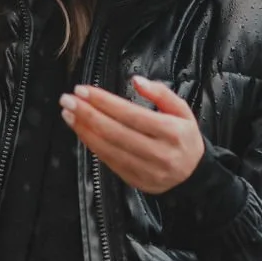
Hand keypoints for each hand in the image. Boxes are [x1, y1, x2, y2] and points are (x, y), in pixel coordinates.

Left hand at [61, 76, 204, 193]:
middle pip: (115, 132)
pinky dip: (91, 144)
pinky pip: (108, 161)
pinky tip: (80, 131)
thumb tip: (136, 80)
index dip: (105, 102)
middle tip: (67, 100)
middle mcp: (159, 152)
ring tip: (68, 114)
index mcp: (172, 132)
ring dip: (84, 130)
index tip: (83, 90)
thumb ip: (161, 93)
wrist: (193, 174)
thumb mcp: (182, 111)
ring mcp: (145, 169)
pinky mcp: (134, 180)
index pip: (131, 114)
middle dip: (87, 114)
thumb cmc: (184, 138)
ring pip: (108, 148)